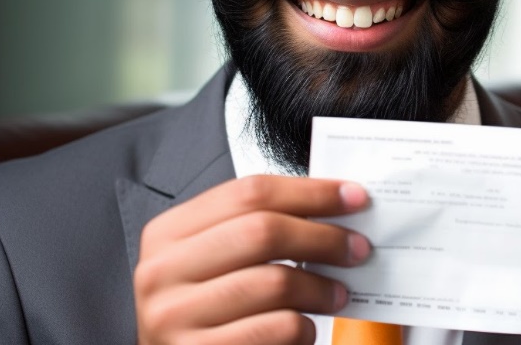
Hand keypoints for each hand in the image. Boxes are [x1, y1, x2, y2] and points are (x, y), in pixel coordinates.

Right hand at [134, 175, 368, 344]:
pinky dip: (304, 327)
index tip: (354, 197)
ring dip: (321, 287)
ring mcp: (174, 317)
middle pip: (263, 231)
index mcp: (168, 233)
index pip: (249, 192)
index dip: (310, 192)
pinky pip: (275, 328)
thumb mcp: (218, 260)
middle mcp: (162, 271)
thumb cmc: (209, 310)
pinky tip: (308, 327)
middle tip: (358, 248)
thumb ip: (260, 229)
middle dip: (323, 237)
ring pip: (274, 281)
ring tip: (339, 293)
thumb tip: (336, 205)